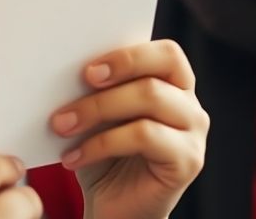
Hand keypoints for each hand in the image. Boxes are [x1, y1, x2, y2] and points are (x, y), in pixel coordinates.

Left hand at [49, 39, 207, 218]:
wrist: (113, 209)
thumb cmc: (104, 156)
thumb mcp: (98, 117)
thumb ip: (97, 89)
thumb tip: (69, 68)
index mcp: (173, 85)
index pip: (166, 53)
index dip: (128, 55)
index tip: (88, 69)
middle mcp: (190, 105)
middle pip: (156, 75)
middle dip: (109, 81)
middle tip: (70, 94)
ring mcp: (194, 133)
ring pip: (150, 100)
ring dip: (97, 111)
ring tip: (61, 126)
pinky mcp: (188, 161)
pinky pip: (144, 137)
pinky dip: (102, 143)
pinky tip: (74, 156)